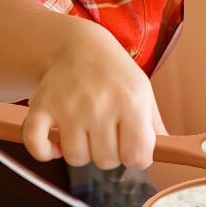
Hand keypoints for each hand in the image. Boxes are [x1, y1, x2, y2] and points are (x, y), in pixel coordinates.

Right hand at [22, 24, 166, 170]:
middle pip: (106, 161)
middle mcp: (100, 104)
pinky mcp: (41, 107)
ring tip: (86, 132)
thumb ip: (154, 124)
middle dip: (109, 154)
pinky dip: (45, 152)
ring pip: (76, 158)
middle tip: (107, 134)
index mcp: (131, 101)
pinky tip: (56, 143)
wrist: (78, 46)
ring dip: (81, 152)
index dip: (137, 158)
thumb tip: (168, 151)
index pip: (137, 156)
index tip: (132, 149)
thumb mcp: (143, 90)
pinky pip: (38, 146)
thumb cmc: (114, 72)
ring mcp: (69, 106)